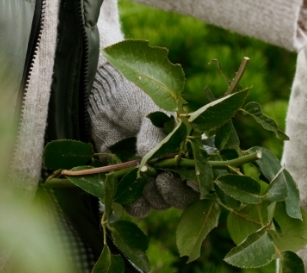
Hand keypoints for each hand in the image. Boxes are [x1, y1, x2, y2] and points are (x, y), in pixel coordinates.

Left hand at [87, 58, 196, 217]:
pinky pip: (138, 208)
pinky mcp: (130, 186)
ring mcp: (151, 178)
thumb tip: (152, 160)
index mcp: (186, 146)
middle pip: (184, 197)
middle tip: (161, 178)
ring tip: (141, 175)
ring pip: (161, 203)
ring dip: (153, 195)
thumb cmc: (134, 98)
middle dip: (174, 192)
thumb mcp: (151, 108)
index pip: (201, 172)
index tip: (188, 177)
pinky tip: (126, 188)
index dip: (198, 180)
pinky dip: (134, 203)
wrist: (104, 99)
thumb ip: (155, 133)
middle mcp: (172, 166)